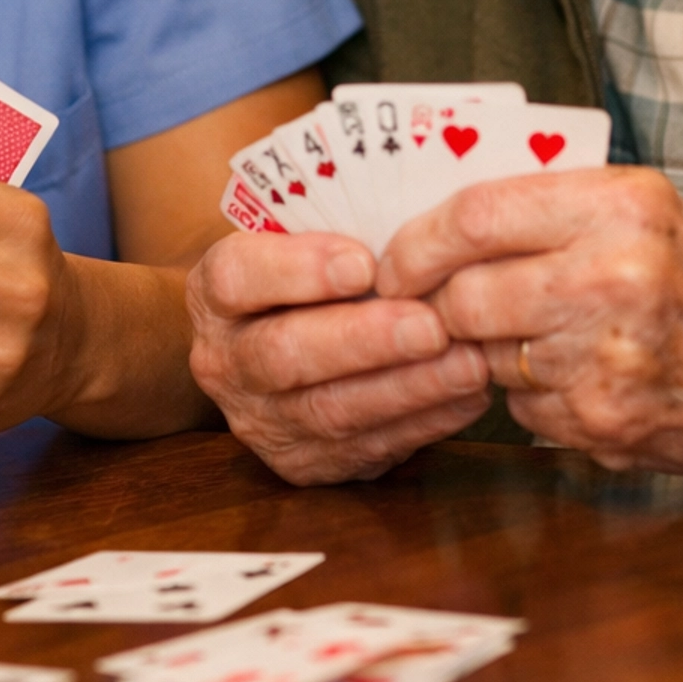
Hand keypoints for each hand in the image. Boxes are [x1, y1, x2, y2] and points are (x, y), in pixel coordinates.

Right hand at [186, 231, 491, 483]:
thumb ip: (341, 230)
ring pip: (330, 411)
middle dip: (364, 340)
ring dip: (406, 388)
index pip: (237, 277)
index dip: (298, 270)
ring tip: (466, 363)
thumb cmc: (312, 275)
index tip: (364, 263)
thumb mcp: (302, 240)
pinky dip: (424, 422)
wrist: (280, 347)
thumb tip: (420, 216)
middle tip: (430, 325)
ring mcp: (261, 421)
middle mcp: (225, 361)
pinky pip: (366, 449)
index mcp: (216, 292)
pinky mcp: (303, 465)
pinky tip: (467, 396)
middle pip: (284, 354)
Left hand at [376, 169, 682, 473]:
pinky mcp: (606, 423)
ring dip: (489, 350)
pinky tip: (581, 375)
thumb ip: (553, 211)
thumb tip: (441, 229)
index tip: (394, 258)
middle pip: (464, 295)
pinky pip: (524, 407)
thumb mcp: (649, 207)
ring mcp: (607, 360)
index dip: (417, 241)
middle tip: (433, 305)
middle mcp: (612, 278)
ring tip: (537, 333)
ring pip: (486, 355)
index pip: (475, 216)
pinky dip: (533, 394)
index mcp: (621, 207)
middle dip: (437, 305)